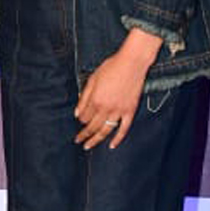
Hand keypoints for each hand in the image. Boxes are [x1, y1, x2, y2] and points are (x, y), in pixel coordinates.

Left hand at [74, 29, 160, 150]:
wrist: (132, 63)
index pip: (84, 117)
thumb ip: (84, 97)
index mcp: (95, 100)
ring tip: (88, 146)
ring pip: (105, 130)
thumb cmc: (111, 67)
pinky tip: (111, 146)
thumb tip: (77, 113)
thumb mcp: (93, 79)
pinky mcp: (130, 111)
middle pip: (92, 126)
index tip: (80, 119)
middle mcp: (106, 108)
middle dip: (83, 135)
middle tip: (78, 141)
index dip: (81, 119)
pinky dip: (118, 139)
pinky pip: (124, 129)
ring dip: (95, 140)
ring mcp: (119, 111)